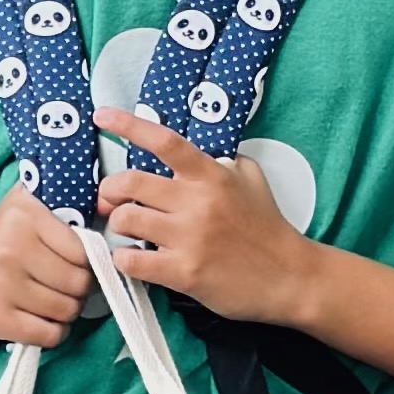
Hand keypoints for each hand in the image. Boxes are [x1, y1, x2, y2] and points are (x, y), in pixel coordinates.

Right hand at [0, 182, 93, 347]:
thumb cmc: (1, 237)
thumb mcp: (26, 204)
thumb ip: (63, 198)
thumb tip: (107, 207)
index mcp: (24, 216)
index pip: (83, 250)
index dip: (88, 261)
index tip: (79, 263)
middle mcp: (9, 249)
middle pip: (78, 283)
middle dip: (80, 289)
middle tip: (69, 285)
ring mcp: (0, 286)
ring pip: (66, 311)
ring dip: (68, 310)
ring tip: (55, 299)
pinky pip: (49, 335)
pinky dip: (54, 332)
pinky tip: (44, 319)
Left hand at [95, 106, 310, 321]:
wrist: (290, 277)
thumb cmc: (268, 228)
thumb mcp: (252, 179)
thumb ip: (220, 162)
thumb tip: (195, 153)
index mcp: (212, 176)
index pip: (164, 141)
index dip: (128, 124)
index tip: (102, 117)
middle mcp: (198, 202)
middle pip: (129, 182)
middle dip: (110, 191)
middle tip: (110, 201)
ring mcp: (190, 238)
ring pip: (125, 220)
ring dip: (118, 225)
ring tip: (129, 233)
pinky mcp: (184, 272)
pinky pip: (132, 261)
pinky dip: (123, 260)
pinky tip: (133, 258)